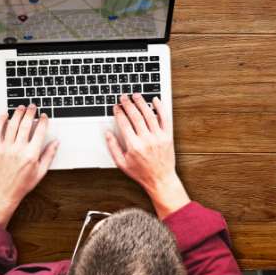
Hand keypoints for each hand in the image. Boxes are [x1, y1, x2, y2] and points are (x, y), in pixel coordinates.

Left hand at [0, 105, 58, 226]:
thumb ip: (49, 155)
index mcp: (31, 155)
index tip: (44, 116)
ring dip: (17, 114)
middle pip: (25, 125)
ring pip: (12, 125)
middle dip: (30, 113)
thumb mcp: (41, 172)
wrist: (4, 193)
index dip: (42, 121)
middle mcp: (18, 150)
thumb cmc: (23, 184)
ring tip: (21, 107)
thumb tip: (56, 142)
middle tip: (33, 106)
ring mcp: (6, 148)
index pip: (39, 132)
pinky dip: (1, 122)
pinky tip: (4, 115)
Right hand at [106, 94, 188, 216]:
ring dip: (142, 103)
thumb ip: (113, 147)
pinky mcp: (168, 136)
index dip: (119, 113)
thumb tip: (107, 133)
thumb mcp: (122, 163)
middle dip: (128, 104)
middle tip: (124, 97)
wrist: (160, 179)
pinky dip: (160, 108)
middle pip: (136, 116)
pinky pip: (165, 119)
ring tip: (136, 95)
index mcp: (134, 146)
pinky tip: (156, 100)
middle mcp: (146, 140)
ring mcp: (158, 137)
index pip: (124, 123)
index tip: (116, 107)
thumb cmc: (141, 173)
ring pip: (149, 115)